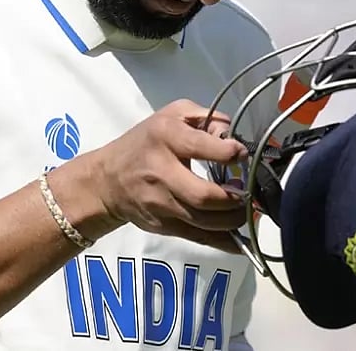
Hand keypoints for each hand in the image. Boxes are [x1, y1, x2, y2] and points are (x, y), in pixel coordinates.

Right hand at [93, 99, 248, 252]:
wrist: (107, 180)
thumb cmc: (145, 142)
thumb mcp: (172, 115)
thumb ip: (207, 117)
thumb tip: (234, 136)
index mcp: (165, 137)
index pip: (200, 147)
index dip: (228, 153)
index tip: (242, 154)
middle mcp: (160, 172)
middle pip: (203, 195)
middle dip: (234, 198)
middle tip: (247, 192)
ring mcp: (160, 203)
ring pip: (204, 221)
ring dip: (233, 219)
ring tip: (245, 209)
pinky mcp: (163, 225)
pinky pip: (199, 238)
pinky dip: (224, 241)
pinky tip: (239, 237)